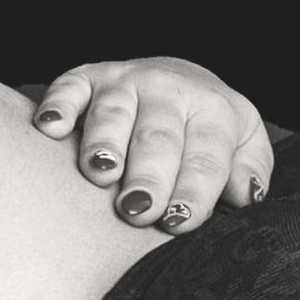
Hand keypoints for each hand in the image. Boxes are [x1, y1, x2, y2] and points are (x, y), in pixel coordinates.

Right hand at [29, 60, 274, 233]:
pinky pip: (70, 88)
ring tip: (101, 174)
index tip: (178, 221)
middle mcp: (168, 90)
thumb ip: (249, 168)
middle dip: (148, 174)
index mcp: (212, 110)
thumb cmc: (207, 130)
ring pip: (113, 113)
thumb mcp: (243, 143)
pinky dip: (58, 105)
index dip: (193, 190)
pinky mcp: (87, 78)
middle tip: (138, 209)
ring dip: (104, 143)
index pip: (205, 156)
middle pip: (158, 138)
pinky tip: (51, 128)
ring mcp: (125, 82)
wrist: (178, 80)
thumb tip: (247, 194)